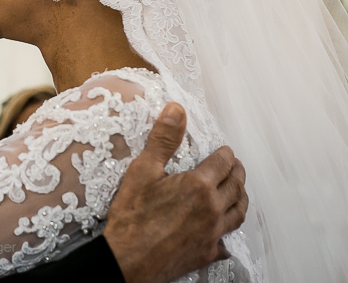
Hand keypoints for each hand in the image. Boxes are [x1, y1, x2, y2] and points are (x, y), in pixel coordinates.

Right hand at [104, 103, 247, 282]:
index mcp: (198, 185)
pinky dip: (229, 232)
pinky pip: (227, 241)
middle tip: (236, 166)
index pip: (223, 163)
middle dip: (238, 172)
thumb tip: (176, 110)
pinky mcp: (207, 253)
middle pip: (236, 186)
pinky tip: (224, 232)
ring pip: (238, 213)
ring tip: (237, 191)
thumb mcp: (142, 170)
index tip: (225, 150)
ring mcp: (212, 233)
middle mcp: (212, 209)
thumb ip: (163, 139)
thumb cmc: (132, 215)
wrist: (127, 259)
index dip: (225, 154)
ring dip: (241, 198)